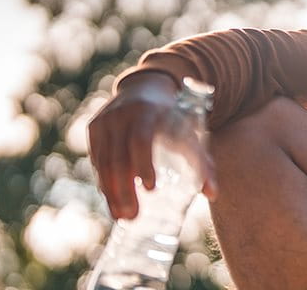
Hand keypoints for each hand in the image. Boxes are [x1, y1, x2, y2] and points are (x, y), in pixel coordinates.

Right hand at [89, 71, 218, 219]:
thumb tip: (212, 194)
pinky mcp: (94, 129)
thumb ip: (201, 162)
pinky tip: (111, 200)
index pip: (141, 140)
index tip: (151, 189)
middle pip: (118, 158)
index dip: (144, 164)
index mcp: (147, 112)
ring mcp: (104, 121)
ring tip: (121, 217)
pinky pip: (97, 160)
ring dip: (110, 193)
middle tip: (132, 216)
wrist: (145, 89)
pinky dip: (103, 181)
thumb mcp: (187, 133)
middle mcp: (121, 115)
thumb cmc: (172, 119)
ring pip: (103, 163)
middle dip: (124, 191)